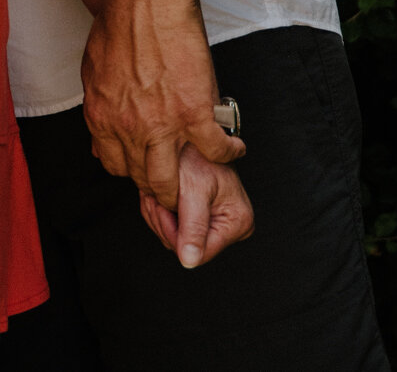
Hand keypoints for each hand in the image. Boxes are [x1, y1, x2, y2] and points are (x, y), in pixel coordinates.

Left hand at [83, 0, 242, 210]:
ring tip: (201, 179)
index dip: (131, 169)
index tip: (143, 166)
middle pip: (143, 179)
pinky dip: (229, 153)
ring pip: (172, 181)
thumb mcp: (94, 67)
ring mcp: (161, 125)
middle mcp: (128, 127)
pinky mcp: (195, 114)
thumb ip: (100, 100)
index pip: (114, 163)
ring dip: (188, 187)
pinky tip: (234, 148)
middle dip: (159, 187)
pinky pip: (216, 151)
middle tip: (175, 182)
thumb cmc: (120, 23)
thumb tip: (102, 120)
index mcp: (102, 115)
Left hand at [138, 141, 255, 267]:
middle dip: (163, 219)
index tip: (161, 205)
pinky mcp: (200, 218)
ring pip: (173, 236)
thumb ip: (192, 227)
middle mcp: (232, 227)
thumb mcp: (192, 191)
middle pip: (183, 245)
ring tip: (158, 190)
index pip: (199, 251)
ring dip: (158, 212)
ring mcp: (216, 223)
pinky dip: (158, 209)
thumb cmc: (195, 155)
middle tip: (157, 194)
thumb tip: (190, 261)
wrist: (188, 135)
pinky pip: (171, 226)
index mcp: (239, 222)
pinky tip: (159, 193)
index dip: (173, 232)